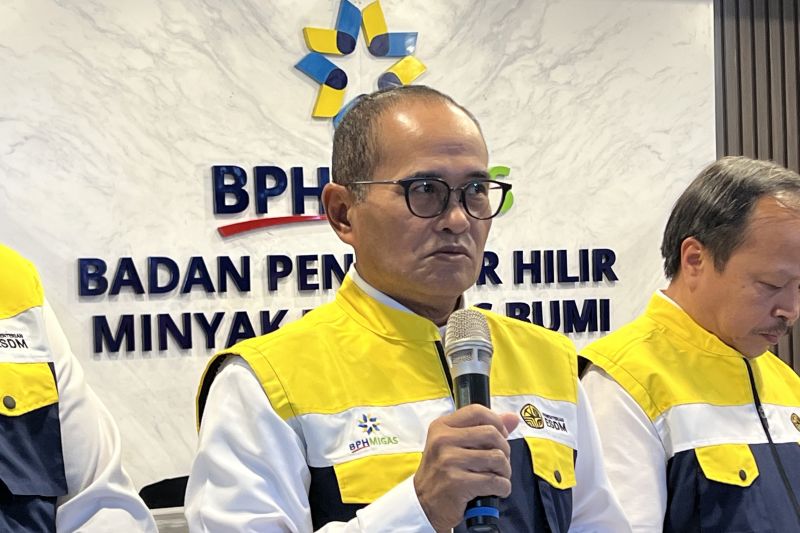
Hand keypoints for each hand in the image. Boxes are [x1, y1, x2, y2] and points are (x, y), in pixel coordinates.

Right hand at [413, 405, 519, 531]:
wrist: (424, 505)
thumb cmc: (442, 474)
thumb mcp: (455, 445)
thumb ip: (483, 428)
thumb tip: (513, 418)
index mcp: (442, 427)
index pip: (477, 411)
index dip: (496, 422)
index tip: (500, 435)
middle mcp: (443, 440)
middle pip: (492, 434)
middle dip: (504, 450)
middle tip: (499, 463)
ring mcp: (449, 461)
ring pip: (497, 458)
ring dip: (504, 471)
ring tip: (497, 477)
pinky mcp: (457, 483)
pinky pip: (495, 481)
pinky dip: (502, 488)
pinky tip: (495, 490)